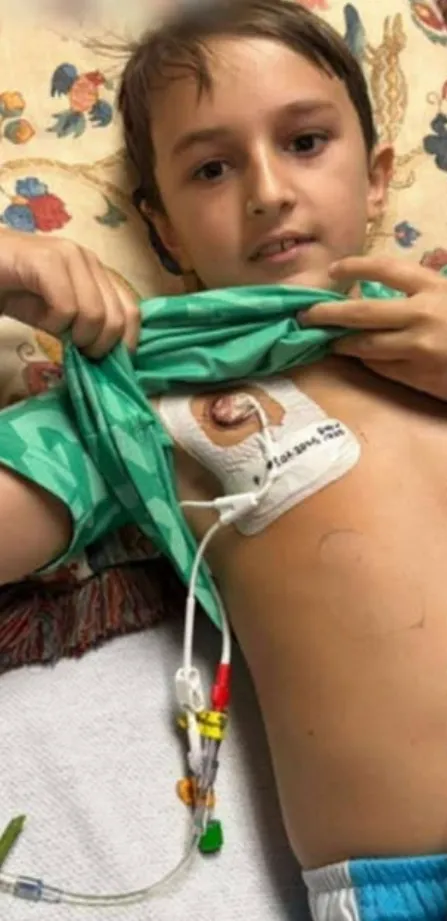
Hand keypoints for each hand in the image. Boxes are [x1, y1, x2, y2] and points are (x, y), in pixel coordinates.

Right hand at [0, 230, 139, 358]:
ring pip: (95, 315)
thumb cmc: (14, 291)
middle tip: (75, 351)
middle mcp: (90, 260)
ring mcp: (70, 256)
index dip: (124, 343)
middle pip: (118, 319)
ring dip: (74, 335)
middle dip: (97, 346)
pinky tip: (40, 317)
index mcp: (98, 272)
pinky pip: (67, 308)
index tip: (102, 362)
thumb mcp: (58, 315)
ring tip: (53, 329)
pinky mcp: (47, 260)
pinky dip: (53, 323)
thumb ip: (86, 327)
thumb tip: (112, 357)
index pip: (132, 311)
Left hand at [300, 255, 446, 401]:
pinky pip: (382, 367)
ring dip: (341, 343)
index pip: (385, 269)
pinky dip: (366, 361)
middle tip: (306, 314)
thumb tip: (382, 289)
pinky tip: (355, 358)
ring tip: (326, 340)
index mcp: (433, 287)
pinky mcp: (417, 375)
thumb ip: (424, 290)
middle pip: (361, 313)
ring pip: (366, 346)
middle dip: (328, 313)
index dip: (354, 267)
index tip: (334, 270)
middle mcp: (422, 315)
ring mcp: (418, 348)